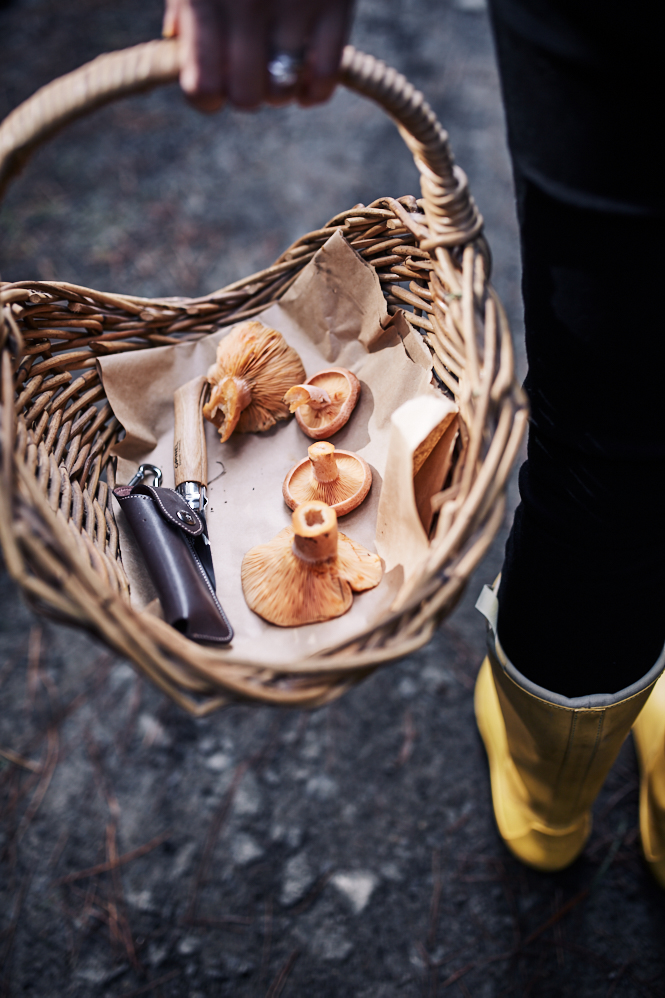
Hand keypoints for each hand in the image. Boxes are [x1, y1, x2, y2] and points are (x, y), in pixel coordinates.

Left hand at [163, 0, 354, 111]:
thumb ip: (185, 4)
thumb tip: (180, 49)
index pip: (202, 87)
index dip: (207, 96)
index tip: (214, 85)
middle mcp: (246, 4)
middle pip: (245, 97)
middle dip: (246, 93)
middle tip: (250, 72)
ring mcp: (294, 5)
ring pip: (283, 92)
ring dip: (280, 90)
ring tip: (279, 68)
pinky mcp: (334, 3)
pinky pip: (325, 76)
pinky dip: (314, 89)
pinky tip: (307, 78)